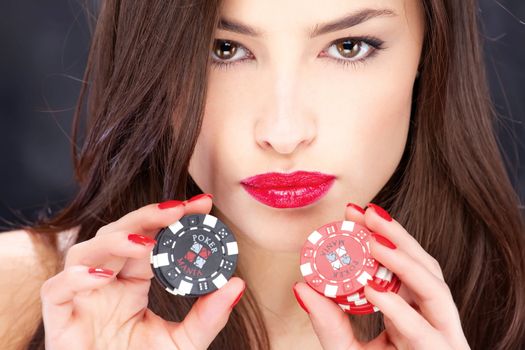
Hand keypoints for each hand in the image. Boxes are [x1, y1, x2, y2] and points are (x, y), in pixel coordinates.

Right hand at [40, 195, 244, 349]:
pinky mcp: (60, 320)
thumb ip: (208, 316)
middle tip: (180, 209)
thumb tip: (237, 284)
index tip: (203, 204)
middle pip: (118, 234)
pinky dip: (74, 278)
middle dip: (148, 217)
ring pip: (84, 252)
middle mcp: (106, 283)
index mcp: (133, 282)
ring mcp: (81, 298)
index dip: (172, 219)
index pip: (151, 239)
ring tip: (143, 244)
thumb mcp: (184, 343)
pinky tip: (101, 278)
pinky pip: (55, 290)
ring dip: (114, 241)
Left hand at [293, 203, 469, 349]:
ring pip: (436, 290)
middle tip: (366, 214)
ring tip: (373, 241)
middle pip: (425, 267)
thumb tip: (302, 286)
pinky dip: (402, 309)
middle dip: (397, 236)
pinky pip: (427, 331)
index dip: (381, 236)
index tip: (352, 214)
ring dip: (405, 262)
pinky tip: (375, 292)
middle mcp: (432, 322)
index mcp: (412, 314)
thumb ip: (330, 322)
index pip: (402, 266)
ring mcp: (443, 340)